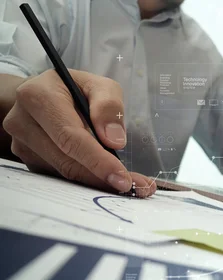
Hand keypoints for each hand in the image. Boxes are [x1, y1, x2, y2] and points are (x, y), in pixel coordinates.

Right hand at [2, 69, 155, 196]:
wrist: (44, 94)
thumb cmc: (75, 88)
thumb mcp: (100, 86)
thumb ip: (109, 107)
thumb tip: (114, 141)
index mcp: (37, 97)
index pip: (70, 137)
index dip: (98, 161)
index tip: (122, 178)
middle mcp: (22, 122)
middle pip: (67, 161)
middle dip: (104, 178)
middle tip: (138, 187)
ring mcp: (22, 144)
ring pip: (64, 173)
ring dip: (99, 182)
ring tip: (131, 185)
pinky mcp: (29, 160)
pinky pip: (61, 175)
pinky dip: (87, 180)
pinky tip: (109, 180)